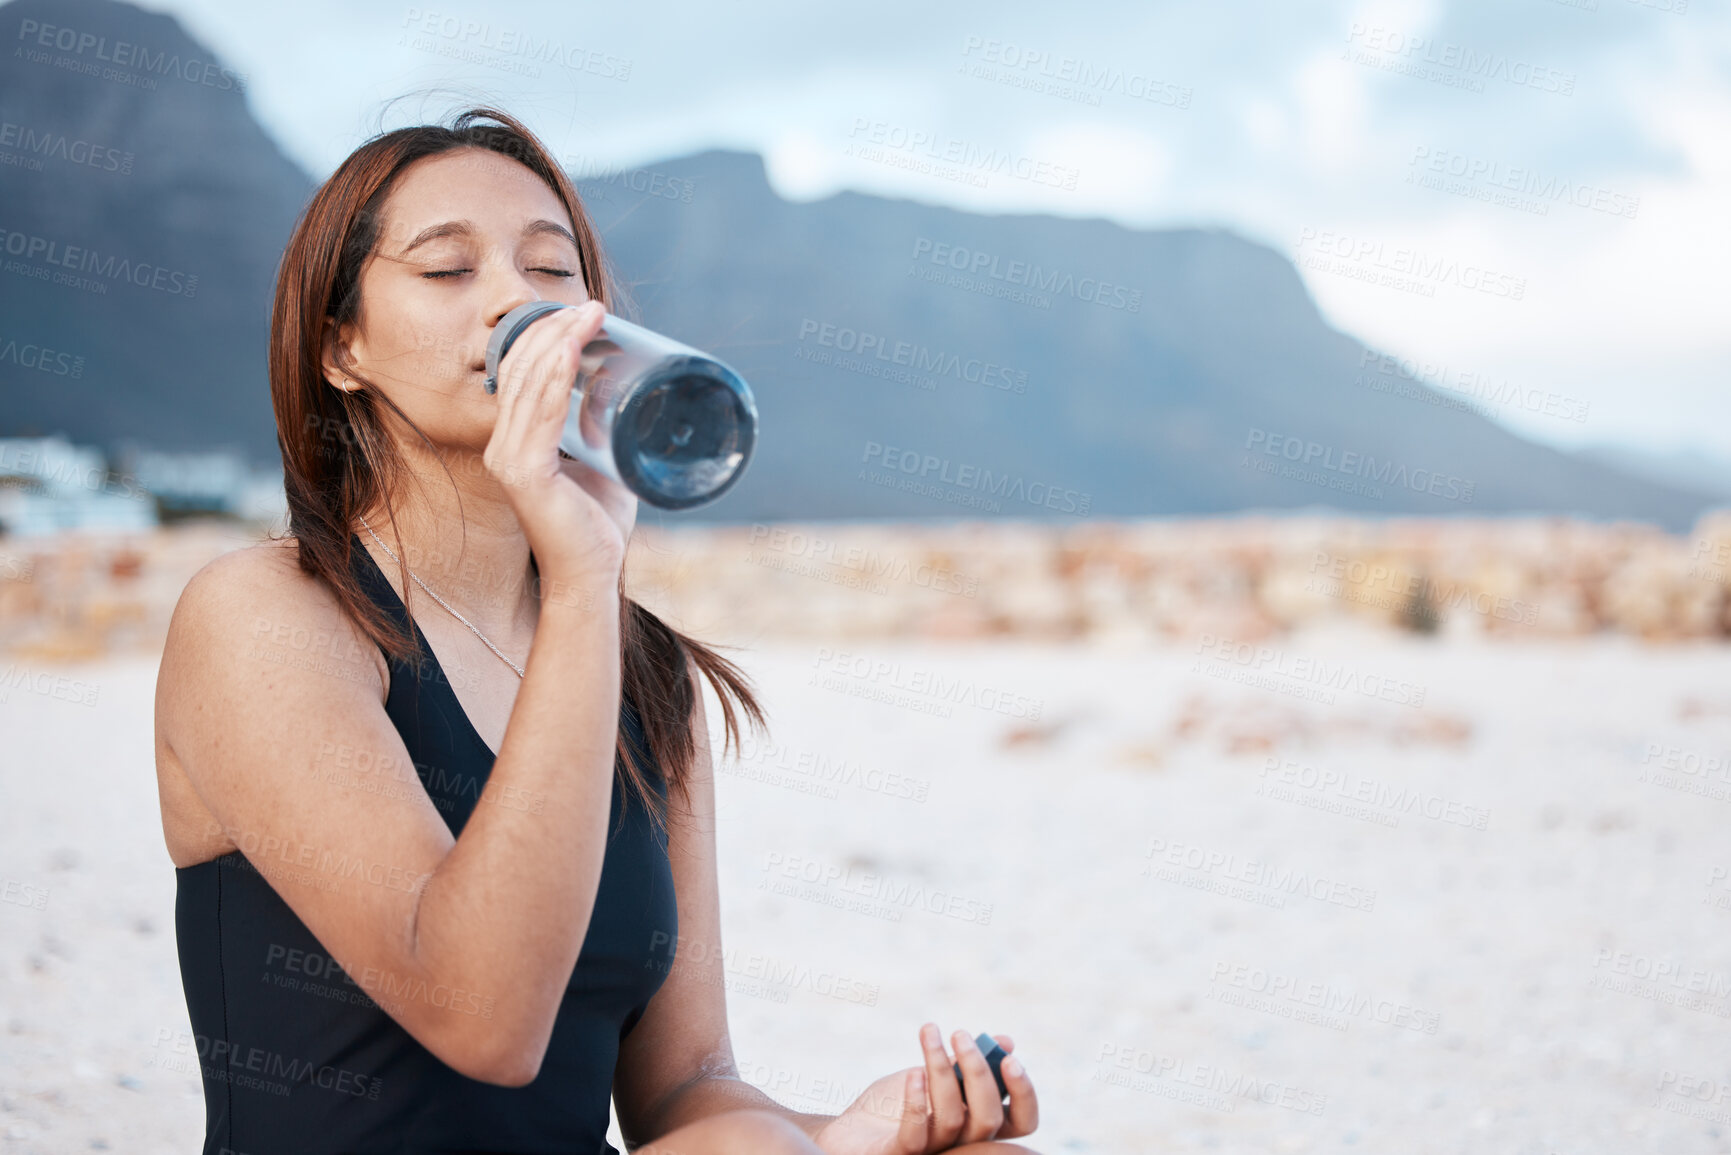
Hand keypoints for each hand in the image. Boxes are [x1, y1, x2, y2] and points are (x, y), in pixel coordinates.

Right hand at [483, 300, 630, 588]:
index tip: (583, 311)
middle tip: (591, 306)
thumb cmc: (597, 524)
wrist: (591, 576)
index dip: (548, 336)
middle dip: (555, 329)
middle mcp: (503, 445)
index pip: (524, 374)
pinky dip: (555, 378)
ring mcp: (509, 458)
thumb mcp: (601, 463)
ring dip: (560, 342)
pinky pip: (539, 415)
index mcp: (515, 440)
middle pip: (523, 370)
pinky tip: (570, 351)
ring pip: (530, 384)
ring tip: (590, 315)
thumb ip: (605, 432)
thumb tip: (631, 394)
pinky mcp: (524, 474)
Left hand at [813, 1023, 1039, 1154]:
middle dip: (977, 1070)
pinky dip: (916, 1101)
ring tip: (928, 1032)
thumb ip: (967, 1064)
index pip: (1023, 1121)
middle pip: (989, 1118)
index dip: (1023, 1093)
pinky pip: (916, 1135)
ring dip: (941, 1069)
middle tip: (959, 1033)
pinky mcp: (901, 1154)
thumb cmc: (896, 1104)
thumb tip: (1006, 1041)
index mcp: (979, 1125)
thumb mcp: (934, 1077)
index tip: (1009, 1057)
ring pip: (952, 1118)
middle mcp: (963, 1145)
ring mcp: (934, 1153)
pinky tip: (912, 1073)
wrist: (850, 1131)